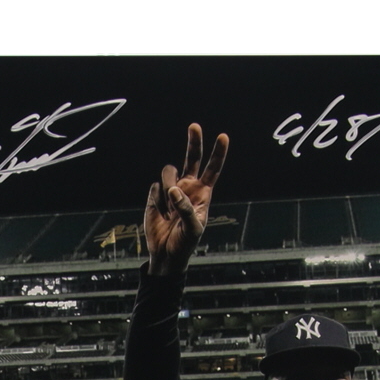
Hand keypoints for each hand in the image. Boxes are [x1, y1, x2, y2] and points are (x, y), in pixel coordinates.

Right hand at [145, 124, 228, 275]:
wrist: (166, 253)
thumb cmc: (185, 243)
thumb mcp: (192, 229)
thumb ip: (185, 208)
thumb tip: (174, 190)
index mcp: (203, 194)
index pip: (213, 169)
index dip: (218, 153)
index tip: (223, 137)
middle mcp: (188, 187)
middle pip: (192, 158)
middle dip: (194, 142)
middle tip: (194, 126)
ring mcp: (171, 189)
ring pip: (169, 171)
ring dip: (169, 185)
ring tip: (170, 208)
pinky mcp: (156, 195)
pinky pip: (155, 187)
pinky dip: (157, 201)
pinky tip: (161, 215)